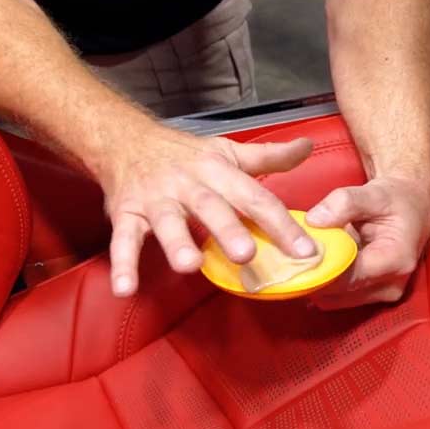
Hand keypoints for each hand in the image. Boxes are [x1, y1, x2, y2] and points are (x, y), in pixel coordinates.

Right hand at [101, 126, 317, 297]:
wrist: (124, 140)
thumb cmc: (183, 154)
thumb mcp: (227, 151)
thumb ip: (269, 156)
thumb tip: (306, 146)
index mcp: (217, 170)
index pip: (254, 197)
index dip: (281, 224)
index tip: (306, 251)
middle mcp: (187, 184)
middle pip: (210, 206)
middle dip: (227, 230)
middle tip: (247, 254)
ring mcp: (155, 200)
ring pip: (166, 222)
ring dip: (177, 243)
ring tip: (189, 266)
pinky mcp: (126, 214)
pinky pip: (123, 241)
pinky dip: (123, 265)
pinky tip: (126, 289)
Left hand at [306, 176, 429, 309]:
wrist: (414, 208)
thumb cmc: (396, 200)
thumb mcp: (374, 192)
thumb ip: (344, 203)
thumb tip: (313, 220)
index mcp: (396, 259)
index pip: (349, 276)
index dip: (319, 269)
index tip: (294, 255)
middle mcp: (392, 285)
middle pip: (339, 293)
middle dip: (314, 276)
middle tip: (291, 254)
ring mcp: (383, 295)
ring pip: (335, 300)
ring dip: (318, 281)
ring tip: (304, 256)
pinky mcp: (372, 296)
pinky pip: (338, 298)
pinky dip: (324, 283)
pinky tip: (316, 263)